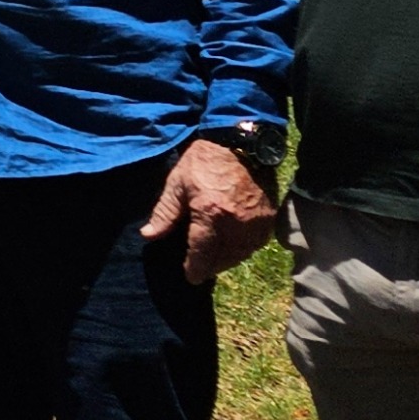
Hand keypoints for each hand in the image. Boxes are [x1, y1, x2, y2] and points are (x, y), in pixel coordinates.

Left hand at [140, 137, 277, 286]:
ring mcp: (256, 222)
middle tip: (199, 267)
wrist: (240, 143)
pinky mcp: (269, 217)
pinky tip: (232, 246)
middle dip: (209, 266)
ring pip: (241, 254)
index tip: (189, 276)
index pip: (201, 254)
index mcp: (210, 215)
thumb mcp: (177, 185)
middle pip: (222, 259)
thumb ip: (165, 213)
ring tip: (214, 259)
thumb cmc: (204, 162)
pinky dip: (243, 249)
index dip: (194, 269)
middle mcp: (236, 224)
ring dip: (226, 260)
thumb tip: (149, 236)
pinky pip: (256, 244)